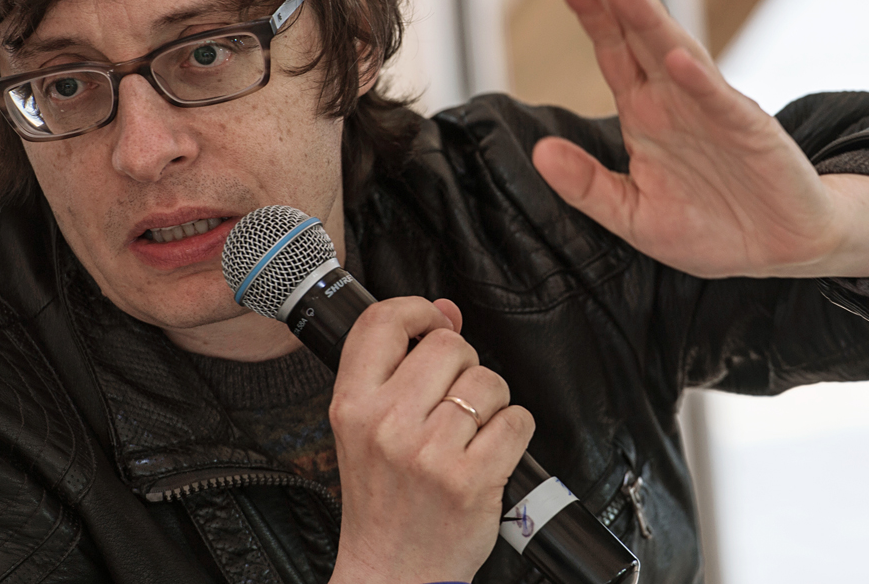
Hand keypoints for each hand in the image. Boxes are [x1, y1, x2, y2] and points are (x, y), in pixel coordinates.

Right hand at [328, 297, 534, 583]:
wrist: (391, 572)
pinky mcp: (470, 479)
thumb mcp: (367, 429)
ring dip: (492, 403)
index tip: (436, 323)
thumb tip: (447, 312)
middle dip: (464, 366)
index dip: (418, 310)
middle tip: (454, 401)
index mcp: (351, 406)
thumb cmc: (382, 501)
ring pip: (488, 382)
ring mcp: (429, 453)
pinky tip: (491, 452)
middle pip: (449, 345)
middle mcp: (386, 424)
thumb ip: (401, 367)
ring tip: (471, 434)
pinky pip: (517, 420)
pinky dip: (514, 432)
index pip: (382, 322)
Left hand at [532, 0, 868, 279]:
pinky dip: (699, 81)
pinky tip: (677, 60)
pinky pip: (720, 103)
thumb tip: (540, 154)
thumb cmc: (710, 227)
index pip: (613, 51)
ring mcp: (714, 110)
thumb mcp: (633, 216)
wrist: (781, 249)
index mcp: (647, 115)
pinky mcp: (749, 133)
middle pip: (641, 32)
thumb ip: (587, 187)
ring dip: (651, 21)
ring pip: (678, 54)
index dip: (591, 13)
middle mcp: (677, 100)